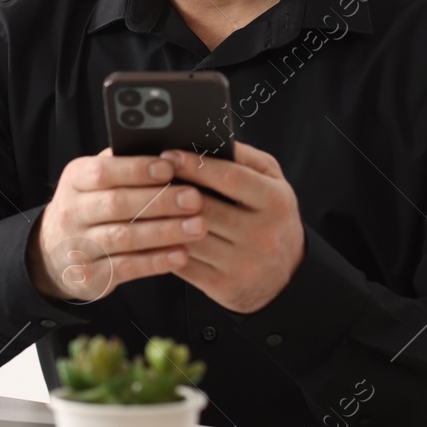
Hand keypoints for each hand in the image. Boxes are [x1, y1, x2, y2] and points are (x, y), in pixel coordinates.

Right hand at [27, 147, 206, 301]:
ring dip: (165, 232)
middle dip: (160, 201)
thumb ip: (124, 165)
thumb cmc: (90, 207)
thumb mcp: (95, 181)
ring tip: (198, 227)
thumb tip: (169, 152)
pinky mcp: (90, 276)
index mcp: (75, 180)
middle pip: (117, 204)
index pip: (103, 172)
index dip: (137, 170)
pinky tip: (181, 255)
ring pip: (124, 237)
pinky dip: (156, 261)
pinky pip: (126, 268)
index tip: (170, 168)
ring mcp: (77, 246)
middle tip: (195, 199)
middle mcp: (71, 212)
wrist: (55, 253)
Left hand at [159, 141, 304, 313]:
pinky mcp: (223, 286)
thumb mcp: (271, 182)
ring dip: (160, 218)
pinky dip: (162, 246)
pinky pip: (182, 263)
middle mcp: (263, 235)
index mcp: (276, 202)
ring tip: (141, 201)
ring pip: (188, 237)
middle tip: (145, 176)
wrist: (286, 276)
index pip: (230, 178)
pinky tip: (149, 230)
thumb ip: (244, 158)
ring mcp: (243, 264)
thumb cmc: (271, 217)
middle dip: (170, 190)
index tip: (168, 155)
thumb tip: (205, 139)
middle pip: (204, 208)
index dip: (195, 165)